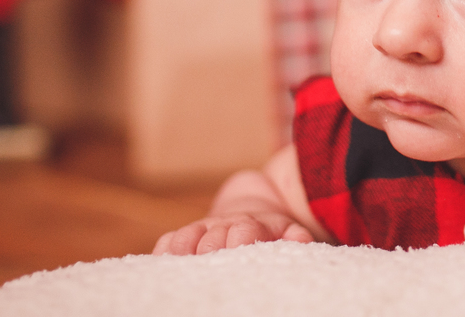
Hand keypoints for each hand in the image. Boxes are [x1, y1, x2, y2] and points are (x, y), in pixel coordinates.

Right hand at [153, 212, 313, 254]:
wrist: (250, 205)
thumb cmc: (272, 230)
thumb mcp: (289, 229)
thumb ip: (295, 236)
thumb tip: (304, 240)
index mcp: (255, 226)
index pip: (247, 231)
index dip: (243, 237)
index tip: (238, 245)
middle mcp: (228, 226)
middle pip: (216, 235)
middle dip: (211, 245)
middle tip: (207, 256)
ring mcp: (206, 229)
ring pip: (191, 235)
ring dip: (185, 246)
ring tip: (179, 257)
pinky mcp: (189, 234)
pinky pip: (171, 240)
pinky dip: (165, 248)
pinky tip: (160, 259)